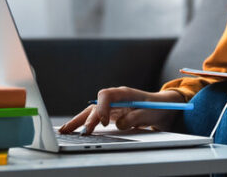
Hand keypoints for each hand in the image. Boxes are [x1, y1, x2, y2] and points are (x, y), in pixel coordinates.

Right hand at [58, 87, 184, 134]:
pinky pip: (94, 118)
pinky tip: (73, 130)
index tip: (104, 121)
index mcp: (124, 93)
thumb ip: (136, 117)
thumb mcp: (151, 112)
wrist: (162, 108)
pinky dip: (83, 124)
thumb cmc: (157, 107)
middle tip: (80, 132)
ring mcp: (111, 107)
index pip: (107, 95)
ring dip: (79, 121)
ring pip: (91, 112)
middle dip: (85, 118)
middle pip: (95, 105)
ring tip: (65, 131)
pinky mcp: (110, 115)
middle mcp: (115, 99)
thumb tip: (119, 124)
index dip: (102, 108)